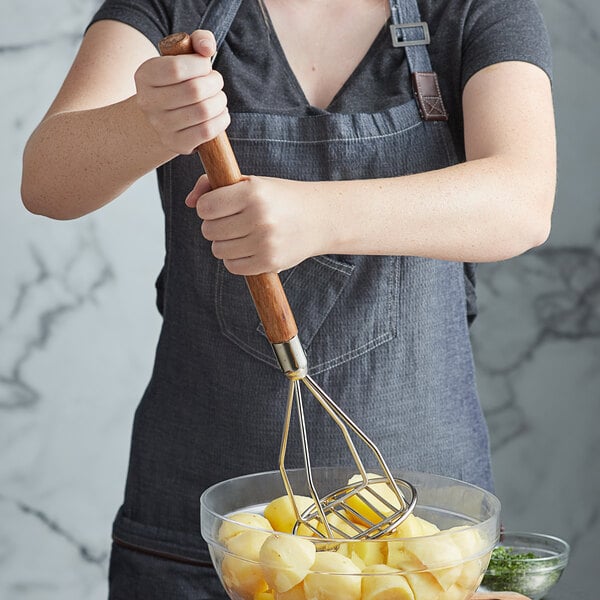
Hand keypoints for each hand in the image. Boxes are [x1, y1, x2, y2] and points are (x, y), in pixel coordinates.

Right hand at [134, 30, 229, 154]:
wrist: (160, 118)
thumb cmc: (177, 82)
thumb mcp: (181, 56)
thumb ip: (197, 41)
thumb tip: (208, 47)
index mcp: (145, 75)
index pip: (177, 68)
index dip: (201, 65)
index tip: (206, 65)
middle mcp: (148, 102)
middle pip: (194, 91)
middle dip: (215, 83)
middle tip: (216, 82)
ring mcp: (161, 126)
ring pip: (204, 111)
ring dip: (220, 102)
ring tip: (218, 98)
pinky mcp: (176, 144)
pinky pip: (207, 131)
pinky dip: (221, 120)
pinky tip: (220, 114)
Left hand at [185, 175, 327, 274]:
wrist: (319, 218)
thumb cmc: (279, 198)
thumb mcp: (250, 183)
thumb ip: (213, 185)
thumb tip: (189, 202)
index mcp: (252, 193)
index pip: (206, 207)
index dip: (208, 207)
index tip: (220, 206)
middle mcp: (258, 218)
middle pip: (209, 230)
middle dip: (216, 226)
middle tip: (233, 221)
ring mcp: (264, 242)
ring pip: (218, 250)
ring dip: (225, 244)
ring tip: (242, 235)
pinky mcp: (269, 262)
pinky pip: (233, 266)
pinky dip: (235, 259)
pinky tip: (249, 248)